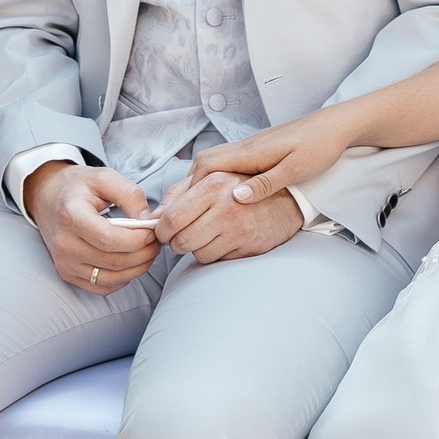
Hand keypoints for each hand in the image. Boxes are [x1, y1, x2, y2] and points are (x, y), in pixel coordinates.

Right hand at [30, 163, 161, 294]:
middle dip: (143, 253)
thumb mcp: (103, 176)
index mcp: (71, 216)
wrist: (47, 197)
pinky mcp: (67, 274)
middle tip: (156, 242)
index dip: (137, 239)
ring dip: (137, 268)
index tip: (152, 231)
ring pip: (111, 278)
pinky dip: (122, 279)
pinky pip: (101, 287)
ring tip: (148, 252)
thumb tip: (147, 218)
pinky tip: (130, 264)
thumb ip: (129, 194)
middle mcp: (64, 243)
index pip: (109, 239)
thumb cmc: (76, 187)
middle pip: (113, 261)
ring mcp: (64, 262)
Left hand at [153, 170, 302, 262]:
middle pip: (181, 241)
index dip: (161, 230)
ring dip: (197, 249)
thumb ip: (179, 194)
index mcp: (213, 185)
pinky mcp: (250, 247)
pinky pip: (217, 260)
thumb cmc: (243, 187)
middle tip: (183, 236)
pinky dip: (215, 254)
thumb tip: (151, 217)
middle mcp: (227, 206)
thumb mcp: (212, 178)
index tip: (163, 231)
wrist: (287, 199)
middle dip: (176, 243)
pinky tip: (225, 240)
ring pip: (197, 254)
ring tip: (208, 235)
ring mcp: (240, 229)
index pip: (171, 218)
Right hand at [188, 111, 355, 206]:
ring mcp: (250, 145)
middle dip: (187, 187)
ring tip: (192, 206)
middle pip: (203, 163)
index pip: (207, 167)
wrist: (336, 125)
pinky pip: (226, 161)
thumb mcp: (295, 170)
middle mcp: (245, 146)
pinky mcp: (258, 148)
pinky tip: (218, 191)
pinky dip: (214, 176)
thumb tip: (235, 197)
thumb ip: (265, 184)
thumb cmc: (320, 147)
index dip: (189, 188)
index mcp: (251, 152)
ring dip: (199, 182)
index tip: (179, 210)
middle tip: (178, 213)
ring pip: (213, 161)